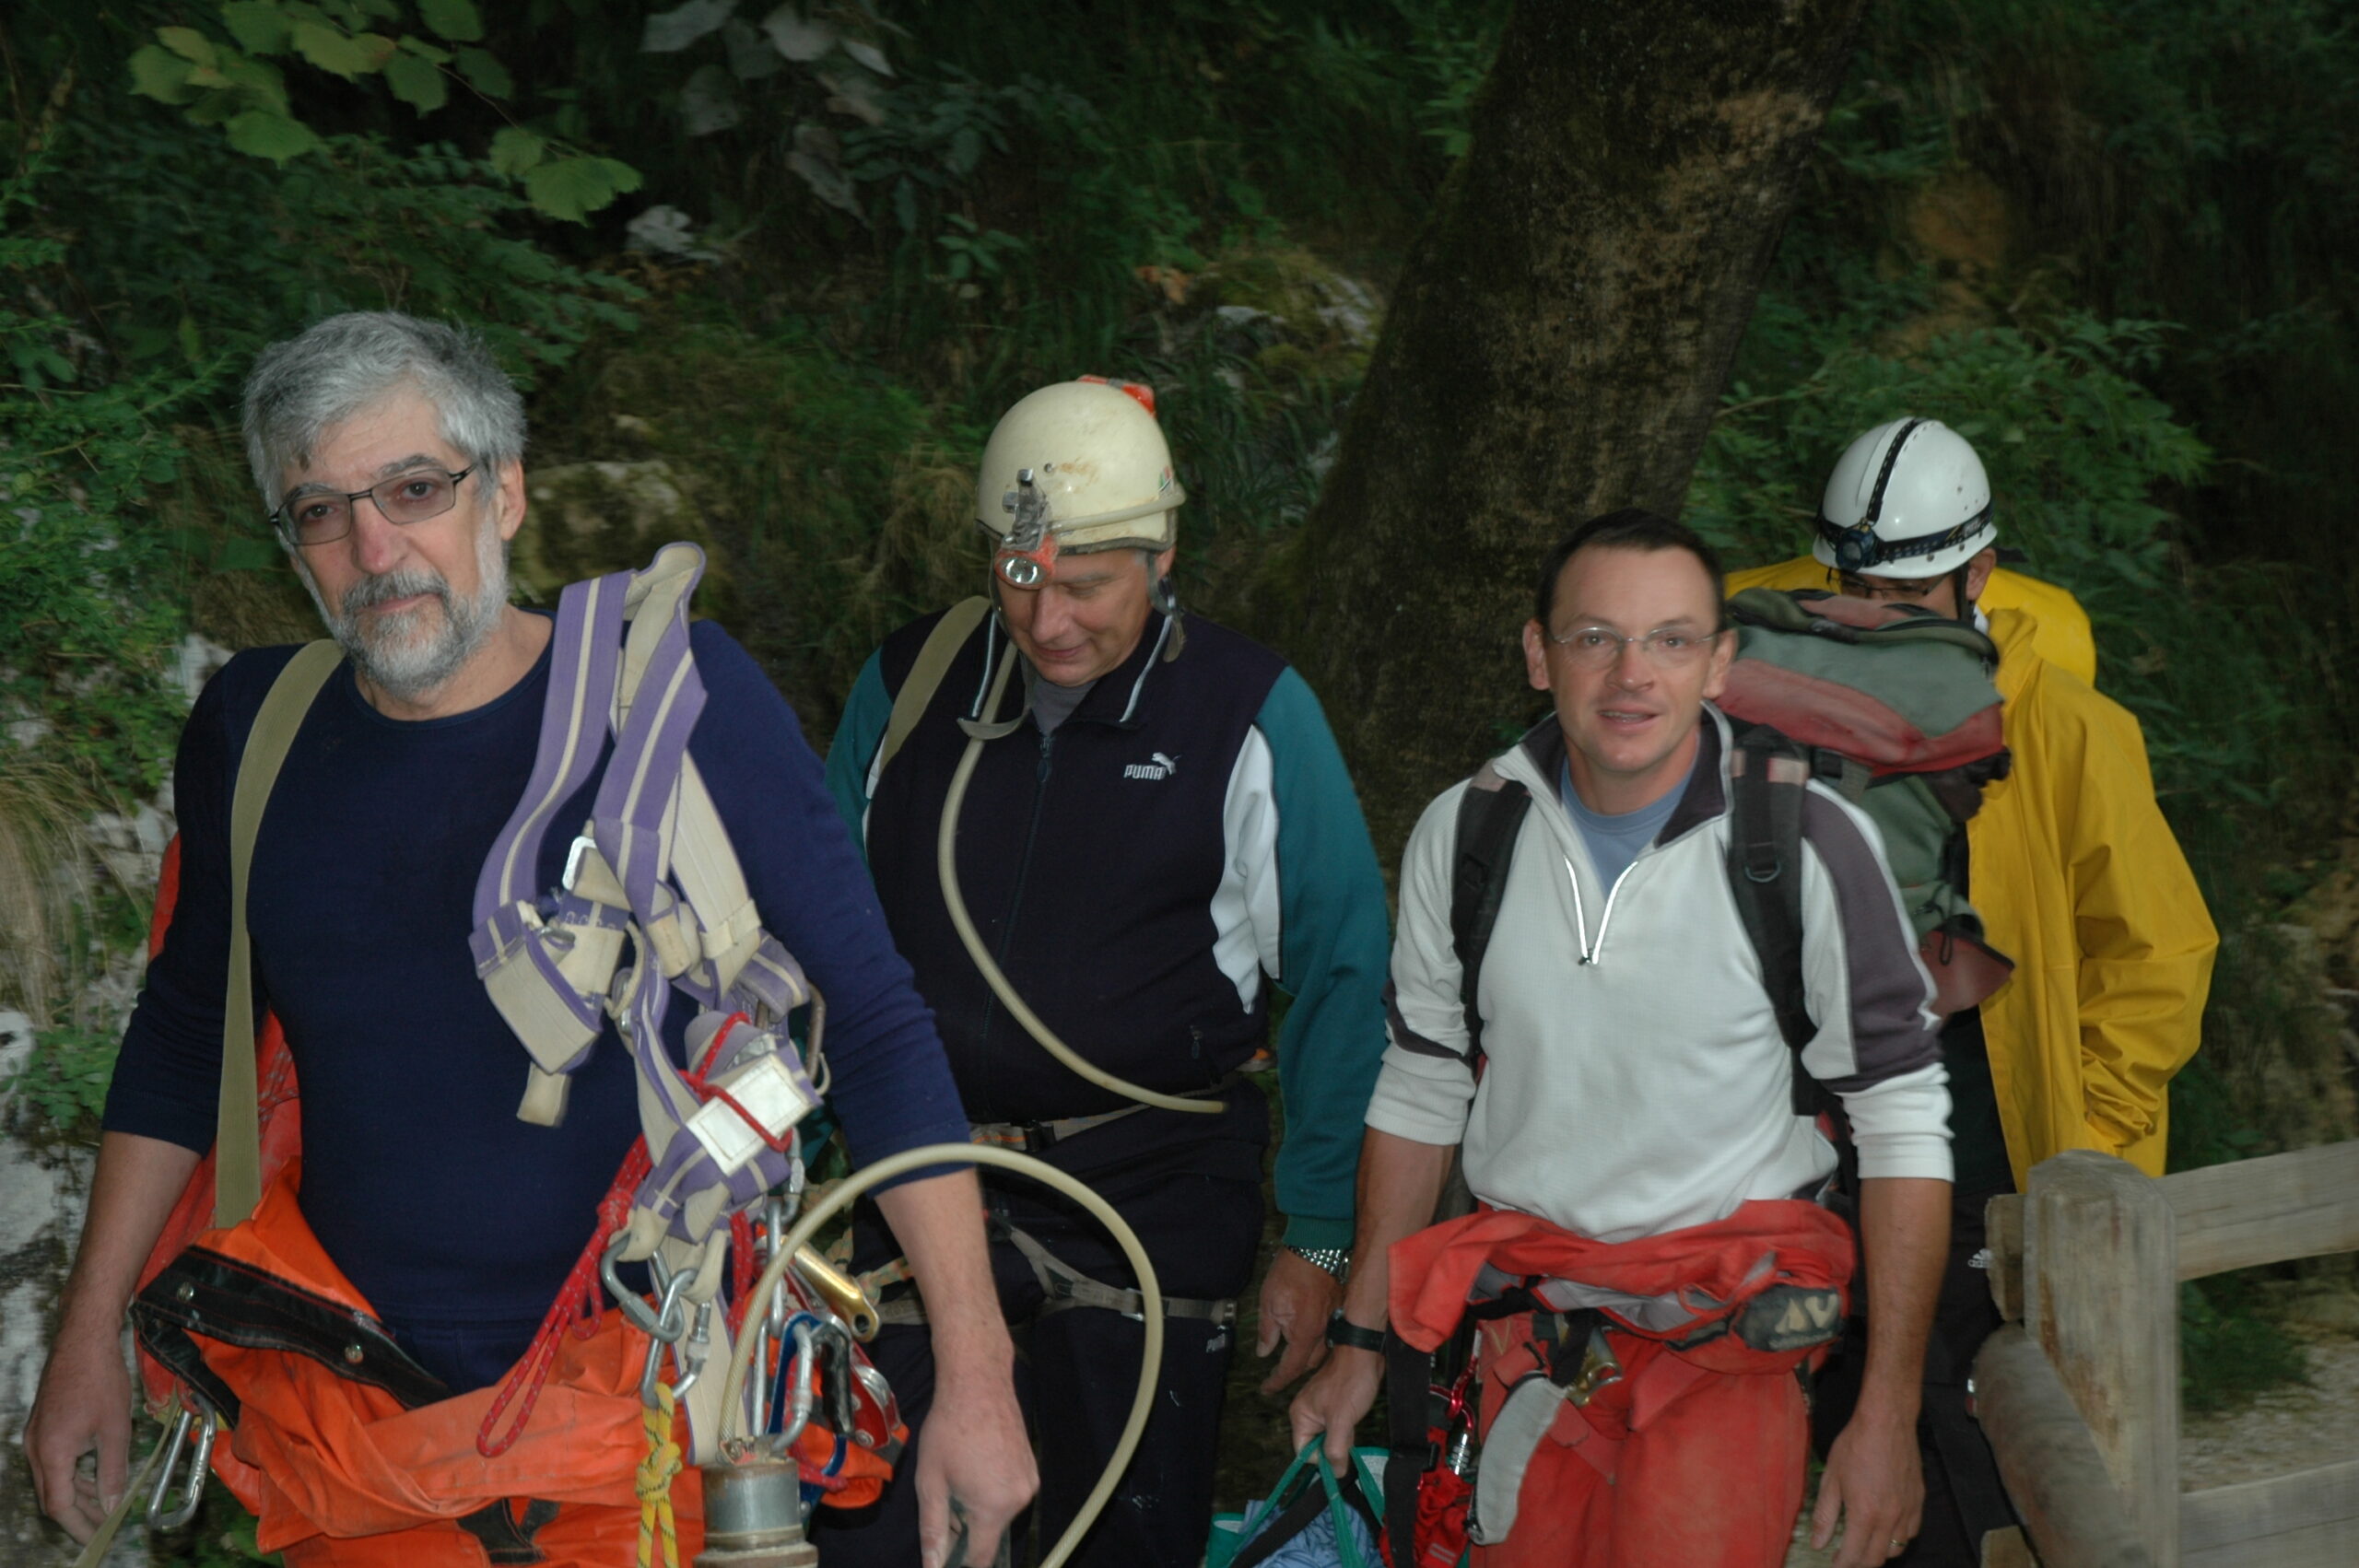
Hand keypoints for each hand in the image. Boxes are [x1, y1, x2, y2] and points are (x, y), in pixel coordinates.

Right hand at [24, 1321, 134, 1542]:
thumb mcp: (115, 1429)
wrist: (83, 1340)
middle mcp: (36, 1448)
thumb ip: (113, 1470)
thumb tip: (112, 1506)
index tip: (98, 1537)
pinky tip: (95, 1475)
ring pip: (53, 1479)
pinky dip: (73, 1473)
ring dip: (78, 1493)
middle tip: (104, 1525)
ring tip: (105, 1504)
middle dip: (78, 1514)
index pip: (60, 1505)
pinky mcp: (43, 1426)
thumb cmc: (102, 1380)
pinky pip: (53, 1461)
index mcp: (52, 1453)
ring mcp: (36, 1437)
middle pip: (52, 1496)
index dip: (80, 1525)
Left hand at [914, 1371, 1036, 1567]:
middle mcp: (1020, 1499)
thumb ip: (933, 1529)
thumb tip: (933, 1565)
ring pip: (999, 1512)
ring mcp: (1030, 1481)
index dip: (962, 1564)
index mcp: (994, 1507)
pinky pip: (1009, 1492)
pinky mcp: (1031, 1466)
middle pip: (990, 1533)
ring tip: (959, 1474)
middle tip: (945, 1498)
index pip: (982, 1557)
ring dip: (979, 1506)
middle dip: (965, 1527)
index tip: (948, 1559)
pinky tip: (975, 1464)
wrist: (978, 1383)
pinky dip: (991, 1489)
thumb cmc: (949, 1430)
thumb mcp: (931, 1482)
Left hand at [1256, 1247, 1341, 1394]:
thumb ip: (1267, 1331)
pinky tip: (1307, 1336)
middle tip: (1277, 1371)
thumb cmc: (1289, 1272)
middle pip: (1309, 1364)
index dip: (1278, 1381)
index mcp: (1305, 1332)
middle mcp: (1323, 1332)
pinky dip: (1316, 1342)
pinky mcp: (1338, 1311)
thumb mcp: (1269, 1302)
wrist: (1315, 1247)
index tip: (1267, 1389)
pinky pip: (1328, 1336)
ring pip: (1321, 1351)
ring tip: (1291, 1354)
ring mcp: (1334, 1321)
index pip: (1292, 1368)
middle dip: (1293, 1370)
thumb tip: (1264, 1352)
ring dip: (1306, 1356)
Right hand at [1288, 1343, 1382, 1469]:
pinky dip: (1347, 1428)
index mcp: (1299, 1416)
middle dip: (1334, 1446)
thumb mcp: (1342, 1421)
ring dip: (1343, 1437)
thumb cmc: (1350, 1384)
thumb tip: (1335, 1474)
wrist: (1364, 1355)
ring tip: (1351, 1420)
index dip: (1321, 1459)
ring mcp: (1319, 1410)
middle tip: (1347, 1430)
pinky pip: (1337, 1427)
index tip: (1339, 1452)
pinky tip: (1354, 1416)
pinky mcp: (1333, 1407)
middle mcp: (1305, 1414)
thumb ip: (1335, 1449)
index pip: (1303, 1452)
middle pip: (1316, 1446)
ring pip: (1329, 1438)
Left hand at [1811, 1403, 1924, 1567]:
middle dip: (1859, 1564)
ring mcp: (1908, 1510)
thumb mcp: (1832, 1478)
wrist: (1887, 1422)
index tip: (1834, 1564)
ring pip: (1897, 1548)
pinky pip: (1911, 1531)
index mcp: (1865, 1514)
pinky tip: (1886, 1529)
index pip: (1854, 1555)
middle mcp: (1890, 1517)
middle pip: (1877, 1558)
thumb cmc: (1855, 1445)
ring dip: (1879, 1553)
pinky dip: (1898, 1538)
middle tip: (1846, 1558)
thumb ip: (1825, 1515)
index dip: (1842, 1564)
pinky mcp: (1919, 1500)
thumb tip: (1819, 1543)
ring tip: (1864, 1545)